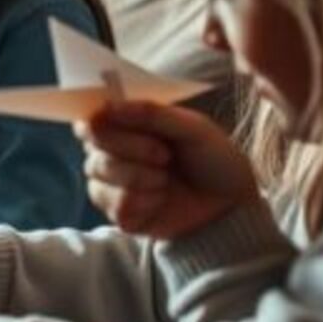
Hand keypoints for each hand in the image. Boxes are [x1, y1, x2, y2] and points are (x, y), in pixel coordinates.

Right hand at [75, 100, 262, 238]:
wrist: (231, 203)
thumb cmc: (213, 158)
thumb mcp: (192, 128)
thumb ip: (152, 114)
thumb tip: (108, 107)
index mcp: (125, 127)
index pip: (90, 120)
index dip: (98, 122)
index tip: (118, 121)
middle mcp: (111, 155)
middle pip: (94, 147)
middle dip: (132, 149)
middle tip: (164, 155)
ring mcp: (112, 186)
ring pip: (101, 176)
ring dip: (138, 176)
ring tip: (165, 179)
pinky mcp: (121, 214)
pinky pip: (116, 205)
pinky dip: (143, 202)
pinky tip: (160, 201)